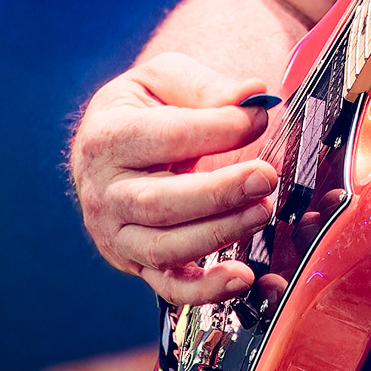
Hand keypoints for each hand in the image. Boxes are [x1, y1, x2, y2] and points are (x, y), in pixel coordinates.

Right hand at [70, 54, 280, 306]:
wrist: (115, 146)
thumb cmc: (147, 107)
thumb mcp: (166, 79)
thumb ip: (207, 86)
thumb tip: (253, 94)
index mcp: (107, 138)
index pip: (163, 137)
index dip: (216, 129)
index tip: (259, 117)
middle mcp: (104, 192)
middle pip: (159, 203)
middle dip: (219, 192)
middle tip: (266, 176)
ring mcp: (116, 234)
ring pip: (165, 247)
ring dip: (220, 232)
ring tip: (263, 209)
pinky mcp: (137, 263)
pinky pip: (168, 288)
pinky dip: (206, 291)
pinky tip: (243, 277)